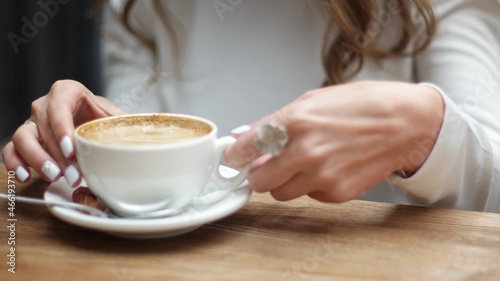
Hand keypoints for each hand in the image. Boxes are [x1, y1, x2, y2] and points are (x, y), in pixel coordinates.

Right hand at [2, 80, 125, 185]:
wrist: (92, 123)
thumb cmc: (103, 118)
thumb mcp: (114, 116)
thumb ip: (122, 121)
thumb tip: (141, 131)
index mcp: (67, 91)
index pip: (59, 107)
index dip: (62, 129)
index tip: (71, 150)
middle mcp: (45, 105)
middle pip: (43, 127)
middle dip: (58, 155)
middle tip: (73, 175)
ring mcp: (32, 122)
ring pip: (22, 138)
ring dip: (37, 159)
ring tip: (55, 177)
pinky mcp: (24, 140)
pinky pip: (11, 150)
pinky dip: (16, 164)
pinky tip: (28, 177)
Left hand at [224, 81, 443, 201]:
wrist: (406, 123)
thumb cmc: (364, 106)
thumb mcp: (313, 100)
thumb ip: (277, 121)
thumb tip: (248, 136)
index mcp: (295, 122)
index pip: (246, 148)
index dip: (235, 156)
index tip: (233, 160)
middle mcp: (305, 151)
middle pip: (259, 181)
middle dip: (260, 174)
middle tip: (269, 165)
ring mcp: (322, 175)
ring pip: (281, 194)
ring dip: (285, 182)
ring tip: (304, 164)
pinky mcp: (338, 193)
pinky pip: (310, 196)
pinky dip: (312, 186)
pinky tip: (328, 168)